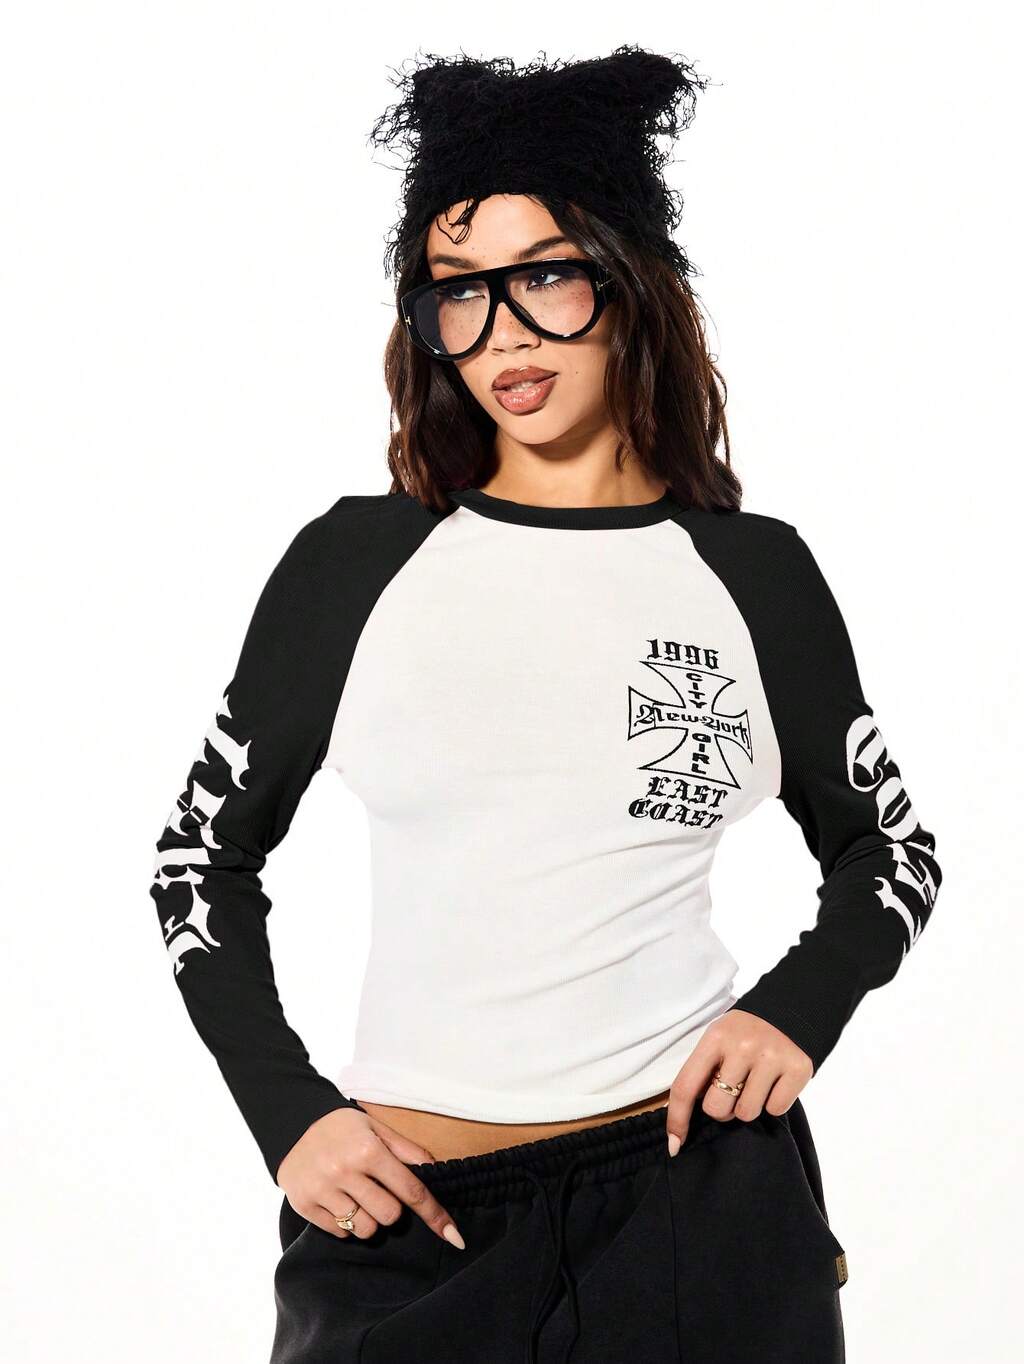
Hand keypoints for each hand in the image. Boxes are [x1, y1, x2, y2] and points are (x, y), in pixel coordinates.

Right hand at [276, 1106, 464, 1248]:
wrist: (293, 1124)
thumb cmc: (343, 1127)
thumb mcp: (377, 1128)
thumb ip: (407, 1151)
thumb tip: (436, 1171)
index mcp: (368, 1150)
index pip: (411, 1190)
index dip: (434, 1215)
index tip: (454, 1237)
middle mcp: (345, 1171)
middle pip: (389, 1216)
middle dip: (392, 1210)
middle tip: (380, 1192)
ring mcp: (323, 1190)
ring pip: (365, 1230)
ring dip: (369, 1219)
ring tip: (358, 1197)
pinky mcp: (305, 1205)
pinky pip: (340, 1233)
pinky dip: (346, 1224)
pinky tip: (339, 1200)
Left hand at [665, 1009, 813, 1153]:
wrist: (790, 1012)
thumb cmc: (743, 1034)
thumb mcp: (717, 1040)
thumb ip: (701, 1072)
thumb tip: (680, 1122)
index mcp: (715, 1038)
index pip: (686, 1086)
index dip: (677, 1119)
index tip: (675, 1145)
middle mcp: (742, 1046)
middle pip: (716, 1109)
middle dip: (722, 1109)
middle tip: (733, 1090)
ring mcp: (771, 1057)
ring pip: (746, 1114)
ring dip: (748, 1106)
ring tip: (755, 1083)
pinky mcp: (798, 1069)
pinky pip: (776, 1110)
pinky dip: (774, 1102)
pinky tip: (775, 1082)